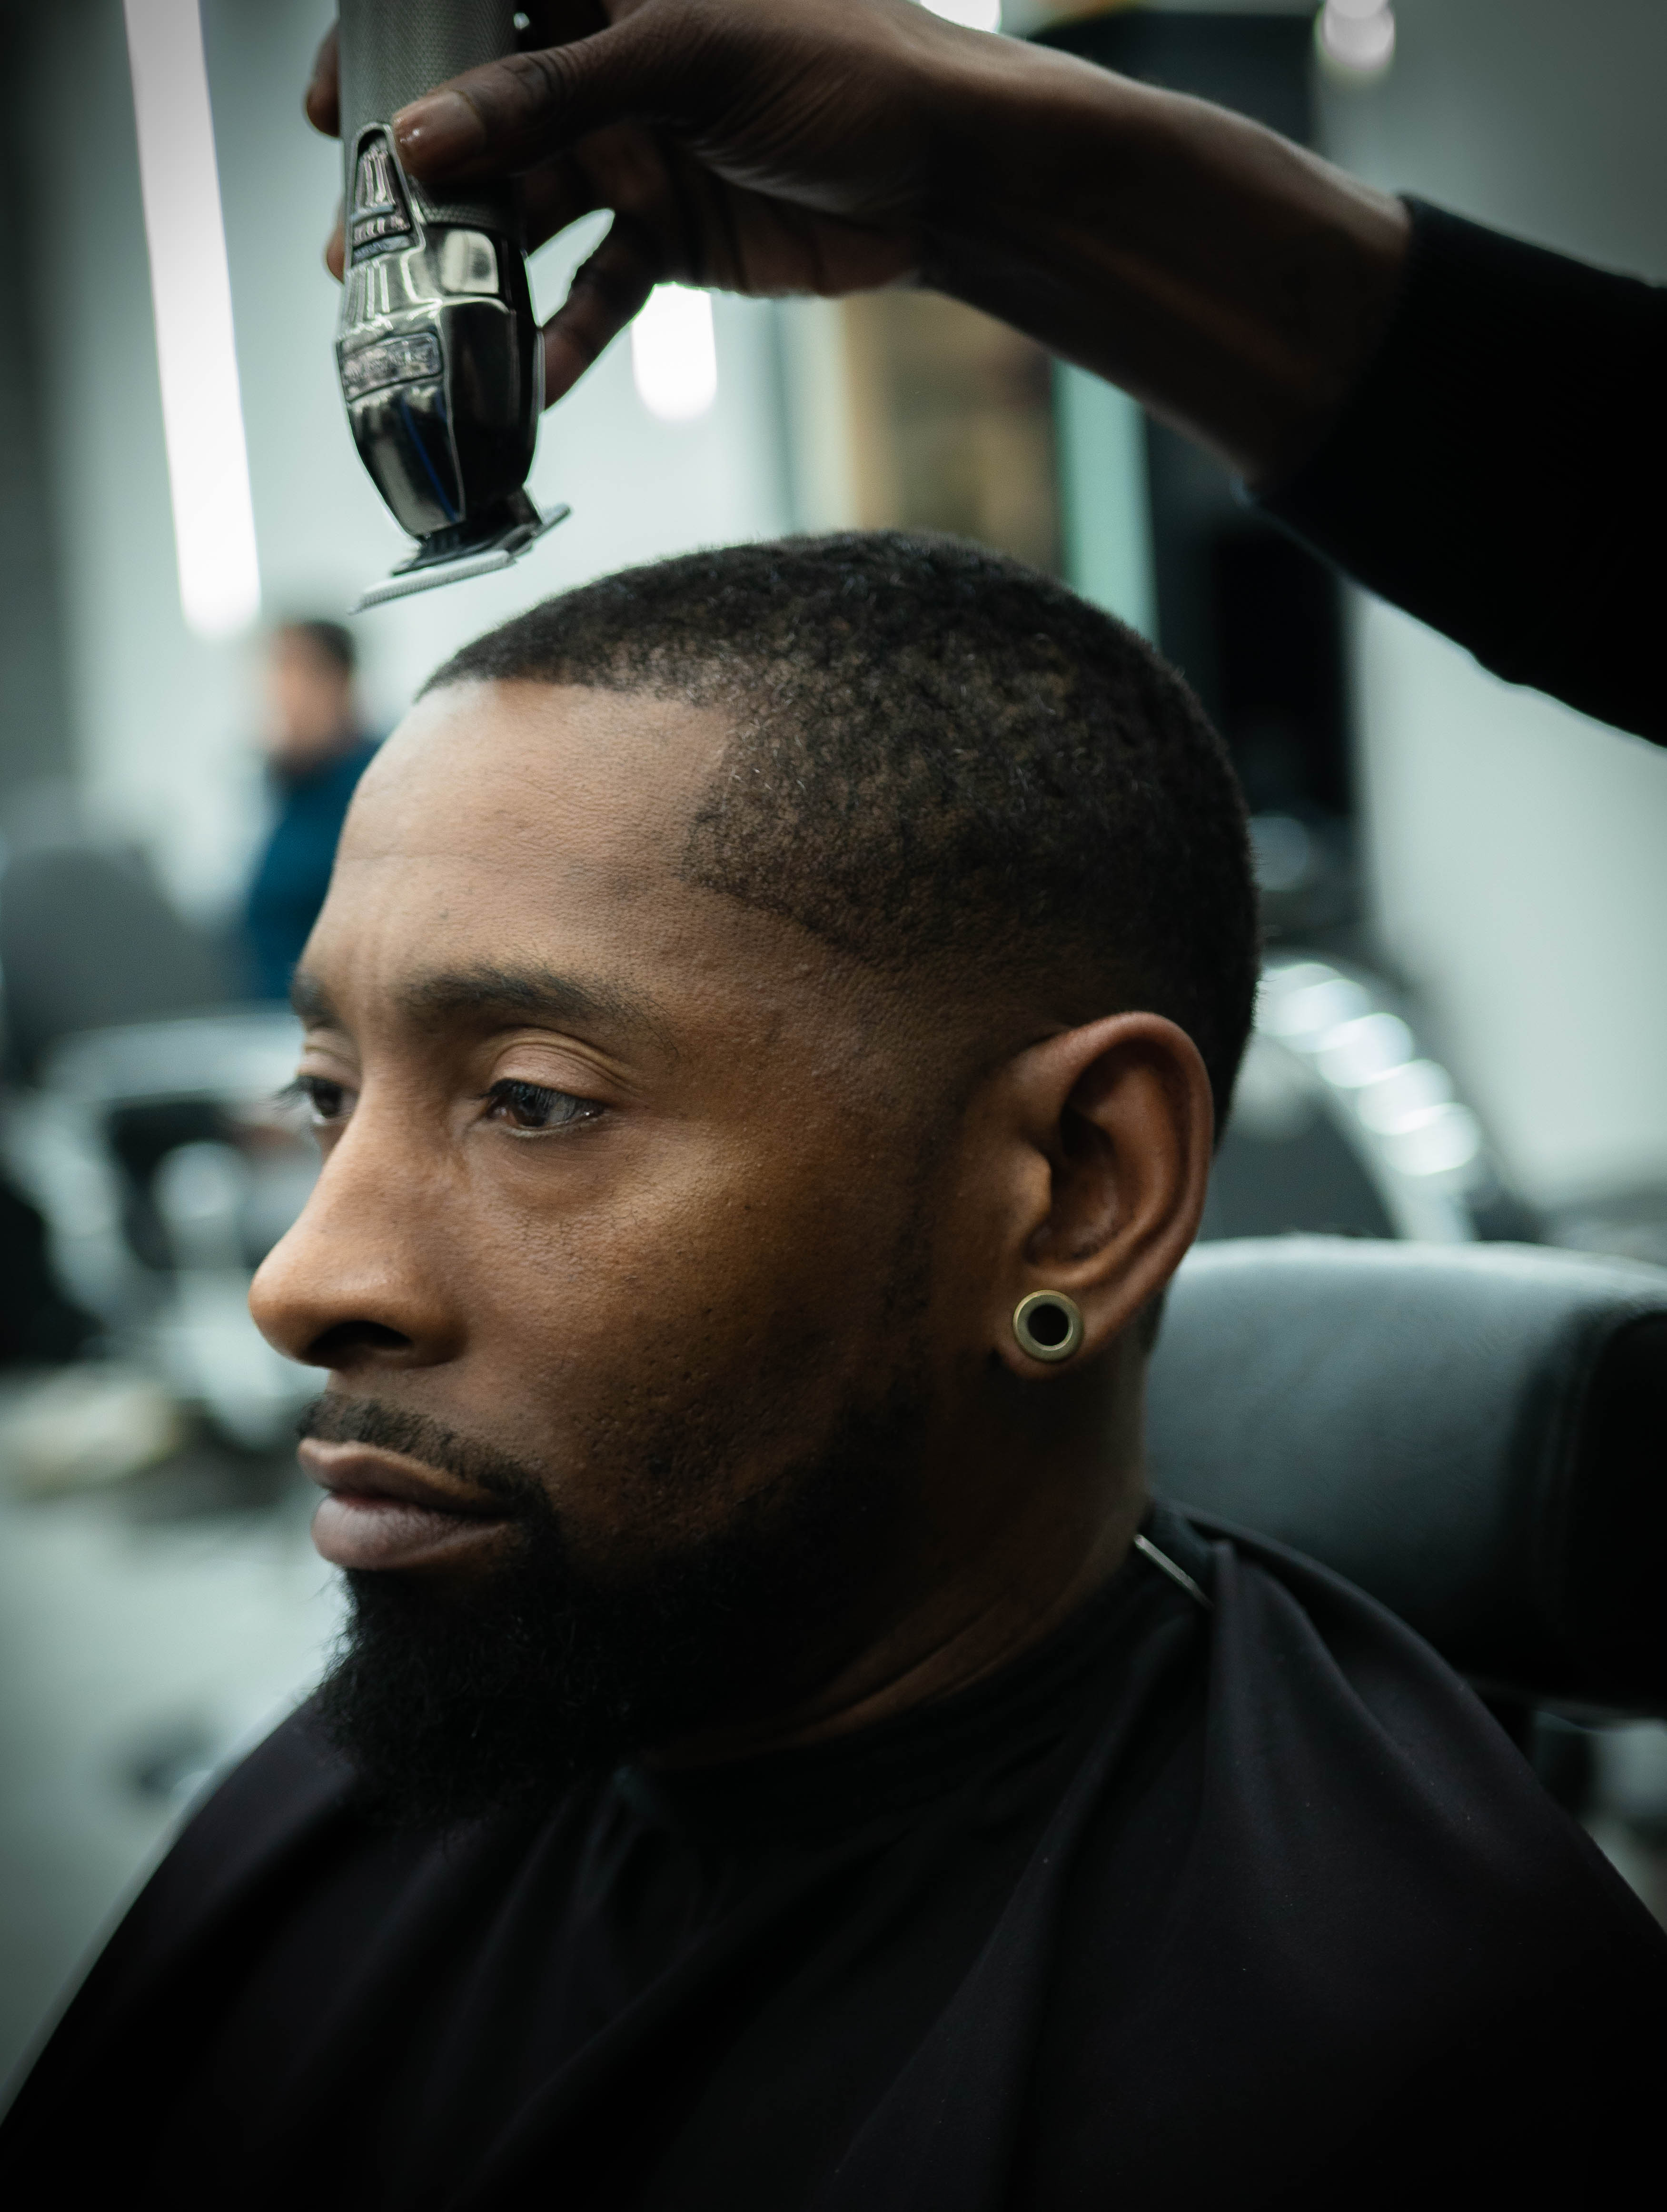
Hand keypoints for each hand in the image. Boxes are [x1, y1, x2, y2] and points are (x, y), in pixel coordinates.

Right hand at [307, 0, 997, 408]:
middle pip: (479, 125)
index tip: (337, 108)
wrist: (945, 171)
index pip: (469, 7)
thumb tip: (422, 138)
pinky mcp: (667, 239)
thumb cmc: (839, 65)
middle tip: (354, 244)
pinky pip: (594, 294)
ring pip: (525, 217)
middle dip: (415, 187)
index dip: (393, 49)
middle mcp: (602, 68)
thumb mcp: (687, 57)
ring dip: (467, 270)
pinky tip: (528, 386)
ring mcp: (631, 155)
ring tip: (406, 319)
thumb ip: (552, 94)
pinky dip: (562, 340)